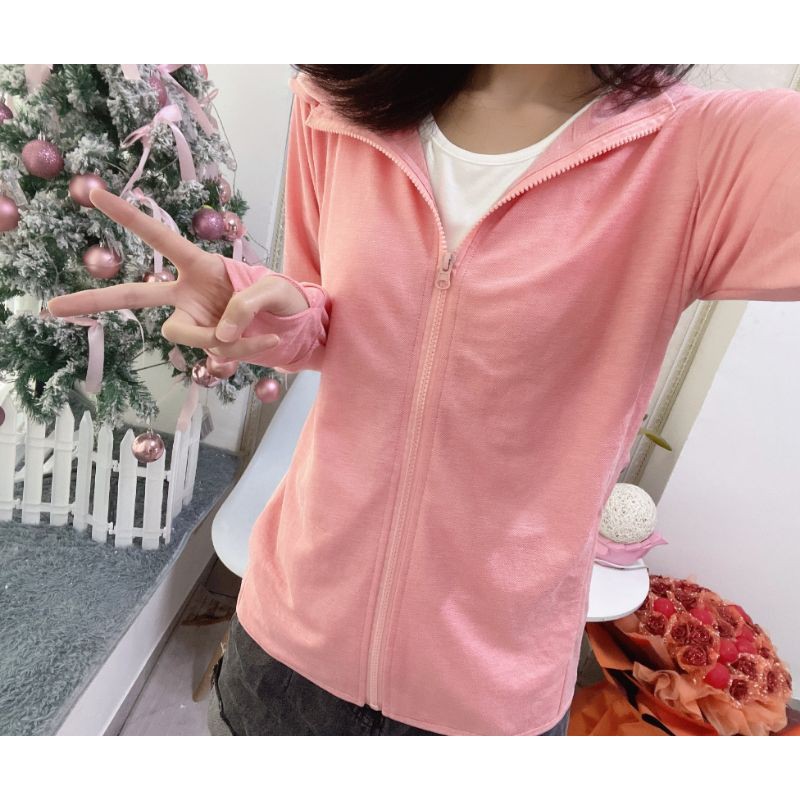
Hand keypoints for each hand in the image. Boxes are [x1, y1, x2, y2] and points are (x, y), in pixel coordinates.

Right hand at [46, 189, 306, 360]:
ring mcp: (193, 319)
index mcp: (199, 264)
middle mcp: (186, 293)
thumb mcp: (275, 290)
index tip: (93, 193)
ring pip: (187, 334)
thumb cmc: (281, 297)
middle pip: (132, 296)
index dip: (129, 217)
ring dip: (223, 338)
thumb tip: (218, 336)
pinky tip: (264, 343)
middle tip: (53, 306)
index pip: (160, 239)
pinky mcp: (205, 342)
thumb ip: (247, 305)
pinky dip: (240, 350)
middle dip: (93, 302)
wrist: (291, 326)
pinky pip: (213, 351)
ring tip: (258, 332)